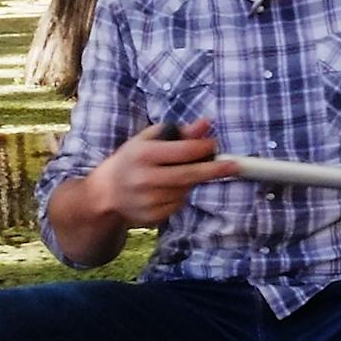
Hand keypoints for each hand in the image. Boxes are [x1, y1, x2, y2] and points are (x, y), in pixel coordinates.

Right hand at [94, 120, 235, 228]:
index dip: (203, 148)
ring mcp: (148, 201)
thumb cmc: (131, 160)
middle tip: (234, 165)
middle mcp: (145, 179)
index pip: (183, 151)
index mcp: (143, 154)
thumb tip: (206, 123)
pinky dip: (179, 196)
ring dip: (191, 182)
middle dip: (214, 170)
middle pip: (189, 175)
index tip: (215, 144)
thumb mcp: (148, 139)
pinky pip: (178, 205)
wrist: (106, 193)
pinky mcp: (152, 217)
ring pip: (185, 191)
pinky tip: (166, 189)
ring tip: (175, 173)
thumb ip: (179, 132)